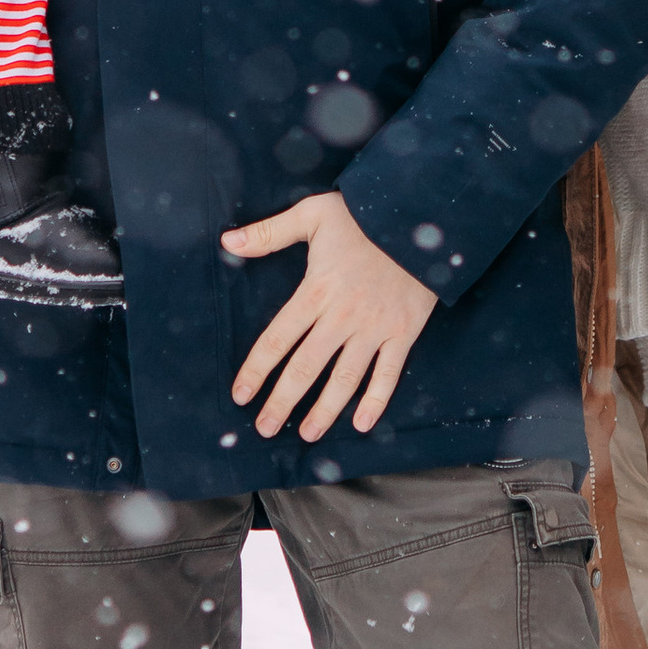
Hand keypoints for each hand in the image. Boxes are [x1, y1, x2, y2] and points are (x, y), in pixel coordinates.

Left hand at [223, 190, 436, 439]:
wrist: (420, 215)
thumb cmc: (363, 215)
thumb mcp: (312, 215)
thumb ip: (269, 233)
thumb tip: (228, 241)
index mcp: (315, 291)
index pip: (278, 339)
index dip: (256, 369)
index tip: (240, 394)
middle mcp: (342, 316)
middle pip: (305, 368)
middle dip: (282, 401)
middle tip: (265, 427)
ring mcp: (374, 327)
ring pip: (344, 378)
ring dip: (324, 410)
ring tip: (307, 434)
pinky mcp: (404, 332)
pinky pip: (389, 373)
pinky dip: (377, 400)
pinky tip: (361, 423)